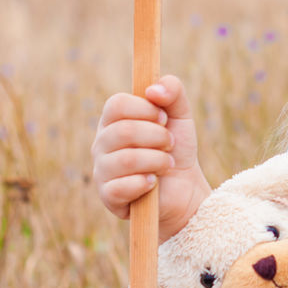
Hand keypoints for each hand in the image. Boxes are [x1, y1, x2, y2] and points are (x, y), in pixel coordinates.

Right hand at [91, 74, 210, 239]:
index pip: (116, 104)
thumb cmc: (176, 148)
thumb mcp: (181, 115)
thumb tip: (153, 90)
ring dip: (158, 161)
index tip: (164, 118)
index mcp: (114, 121)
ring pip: (126, 159)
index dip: (145, 109)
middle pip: (123, 131)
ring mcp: (102, 171)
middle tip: (170, 144)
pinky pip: (122, 187)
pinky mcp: (108, 197)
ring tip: (167, 164)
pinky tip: (154, 184)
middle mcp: (101, 144)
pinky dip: (146, 183)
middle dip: (158, 137)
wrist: (185, 188)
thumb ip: (173, 91)